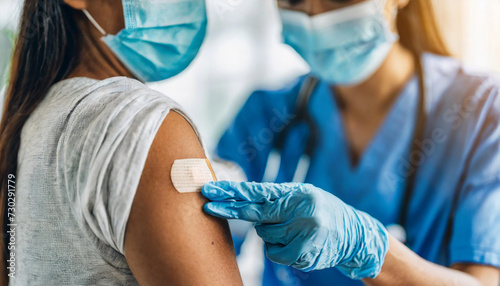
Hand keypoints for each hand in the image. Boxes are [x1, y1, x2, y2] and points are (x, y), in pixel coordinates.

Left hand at [201, 181, 388, 279]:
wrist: (354, 235)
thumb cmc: (322, 212)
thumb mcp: (302, 197)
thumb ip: (276, 200)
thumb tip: (243, 203)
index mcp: (295, 193)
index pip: (256, 192)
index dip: (231, 193)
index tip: (208, 191)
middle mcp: (298, 210)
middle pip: (254, 214)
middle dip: (229, 210)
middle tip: (208, 206)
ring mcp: (301, 232)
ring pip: (265, 235)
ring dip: (272, 234)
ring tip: (295, 230)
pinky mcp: (304, 252)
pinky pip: (275, 253)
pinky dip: (280, 251)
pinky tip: (297, 244)